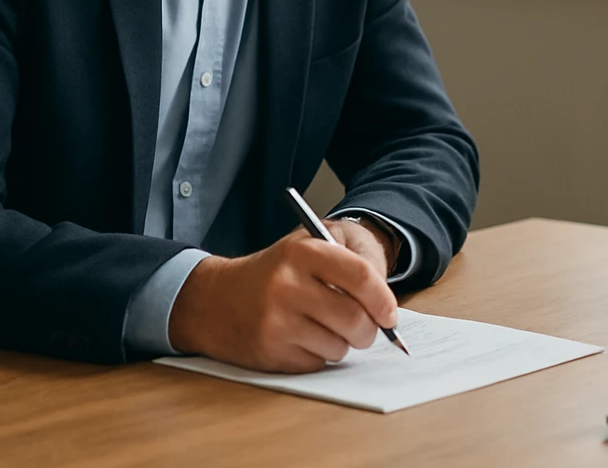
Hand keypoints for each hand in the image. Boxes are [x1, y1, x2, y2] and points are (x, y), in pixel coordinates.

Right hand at [167, 228, 398, 372]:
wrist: (217, 298)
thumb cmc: (277, 271)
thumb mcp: (312, 244)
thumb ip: (354, 261)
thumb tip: (386, 307)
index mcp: (302, 251)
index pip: (360, 277)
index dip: (383, 300)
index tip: (390, 314)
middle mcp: (286, 285)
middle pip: (354, 319)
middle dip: (368, 330)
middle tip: (365, 328)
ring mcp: (275, 321)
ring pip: (339, 347)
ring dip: (341, 343)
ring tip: (322, 327)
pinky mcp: (269, 352)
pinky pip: (317, 364)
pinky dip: (319, 356)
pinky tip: (301, 338)